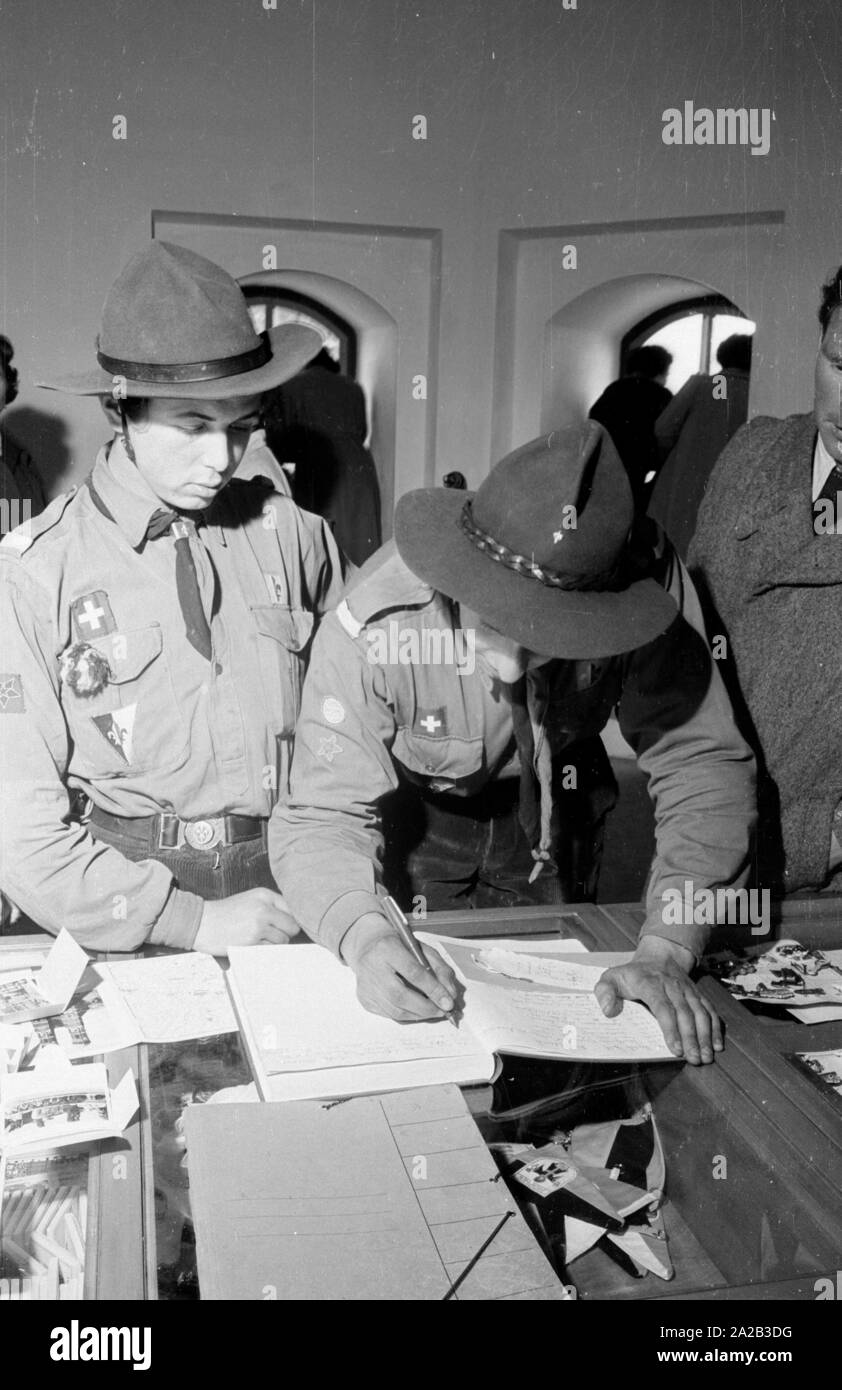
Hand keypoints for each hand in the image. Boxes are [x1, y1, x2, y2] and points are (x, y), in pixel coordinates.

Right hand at [193, 888, 301, 956]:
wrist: (201, 922)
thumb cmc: (225, 913)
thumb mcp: (249, 900)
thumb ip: (271, 907)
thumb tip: (295, 923)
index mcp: (264, 894)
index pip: (292, 909)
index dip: (290, 921)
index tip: (283, 926)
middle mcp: (264, 907)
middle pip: (292, 927)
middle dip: (284, 934)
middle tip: (270, 936)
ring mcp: (258, 925)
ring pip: (282, 941)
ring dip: (273, 944)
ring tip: (257, 940)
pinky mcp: (252, 941)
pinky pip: (270, 950)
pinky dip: (264, 951)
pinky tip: (252, 945)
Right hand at [341, 912, 458, 1021]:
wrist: (368, 945)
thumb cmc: (398, 945)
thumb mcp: (422, 948)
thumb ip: (439, 968)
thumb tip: (450, 994)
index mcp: (387, 948)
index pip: (413, 972)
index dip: (433, 989)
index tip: (448, 1002)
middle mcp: (372, 967)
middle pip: (401, 996)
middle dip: (426, 1008)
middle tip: (443, 1011)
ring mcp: (366, 986)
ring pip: (395, 1011)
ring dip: (420, 1015)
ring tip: (434, 1011)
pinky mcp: (365, 999)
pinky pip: (390, 1015)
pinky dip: (408, 1015)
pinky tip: (417, 1010)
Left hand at [594, 936, 722, 1064]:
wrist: (659, 956)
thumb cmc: (632, 974)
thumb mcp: (611, 978)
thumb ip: (604, 992)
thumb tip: (609, 1010)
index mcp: (649, 983)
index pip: (662, 1006)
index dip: (670, 1028)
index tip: (675, 1048)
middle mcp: (672, 986)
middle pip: (685, 1013)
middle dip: (691, 1038)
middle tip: (694, 1059)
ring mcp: (687, 990)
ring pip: (700, 1013)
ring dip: (705, 1035)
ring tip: (706, 1057)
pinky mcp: (697, 995)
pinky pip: (710, 1011)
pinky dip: (715, 1028)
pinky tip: (717, 1045)